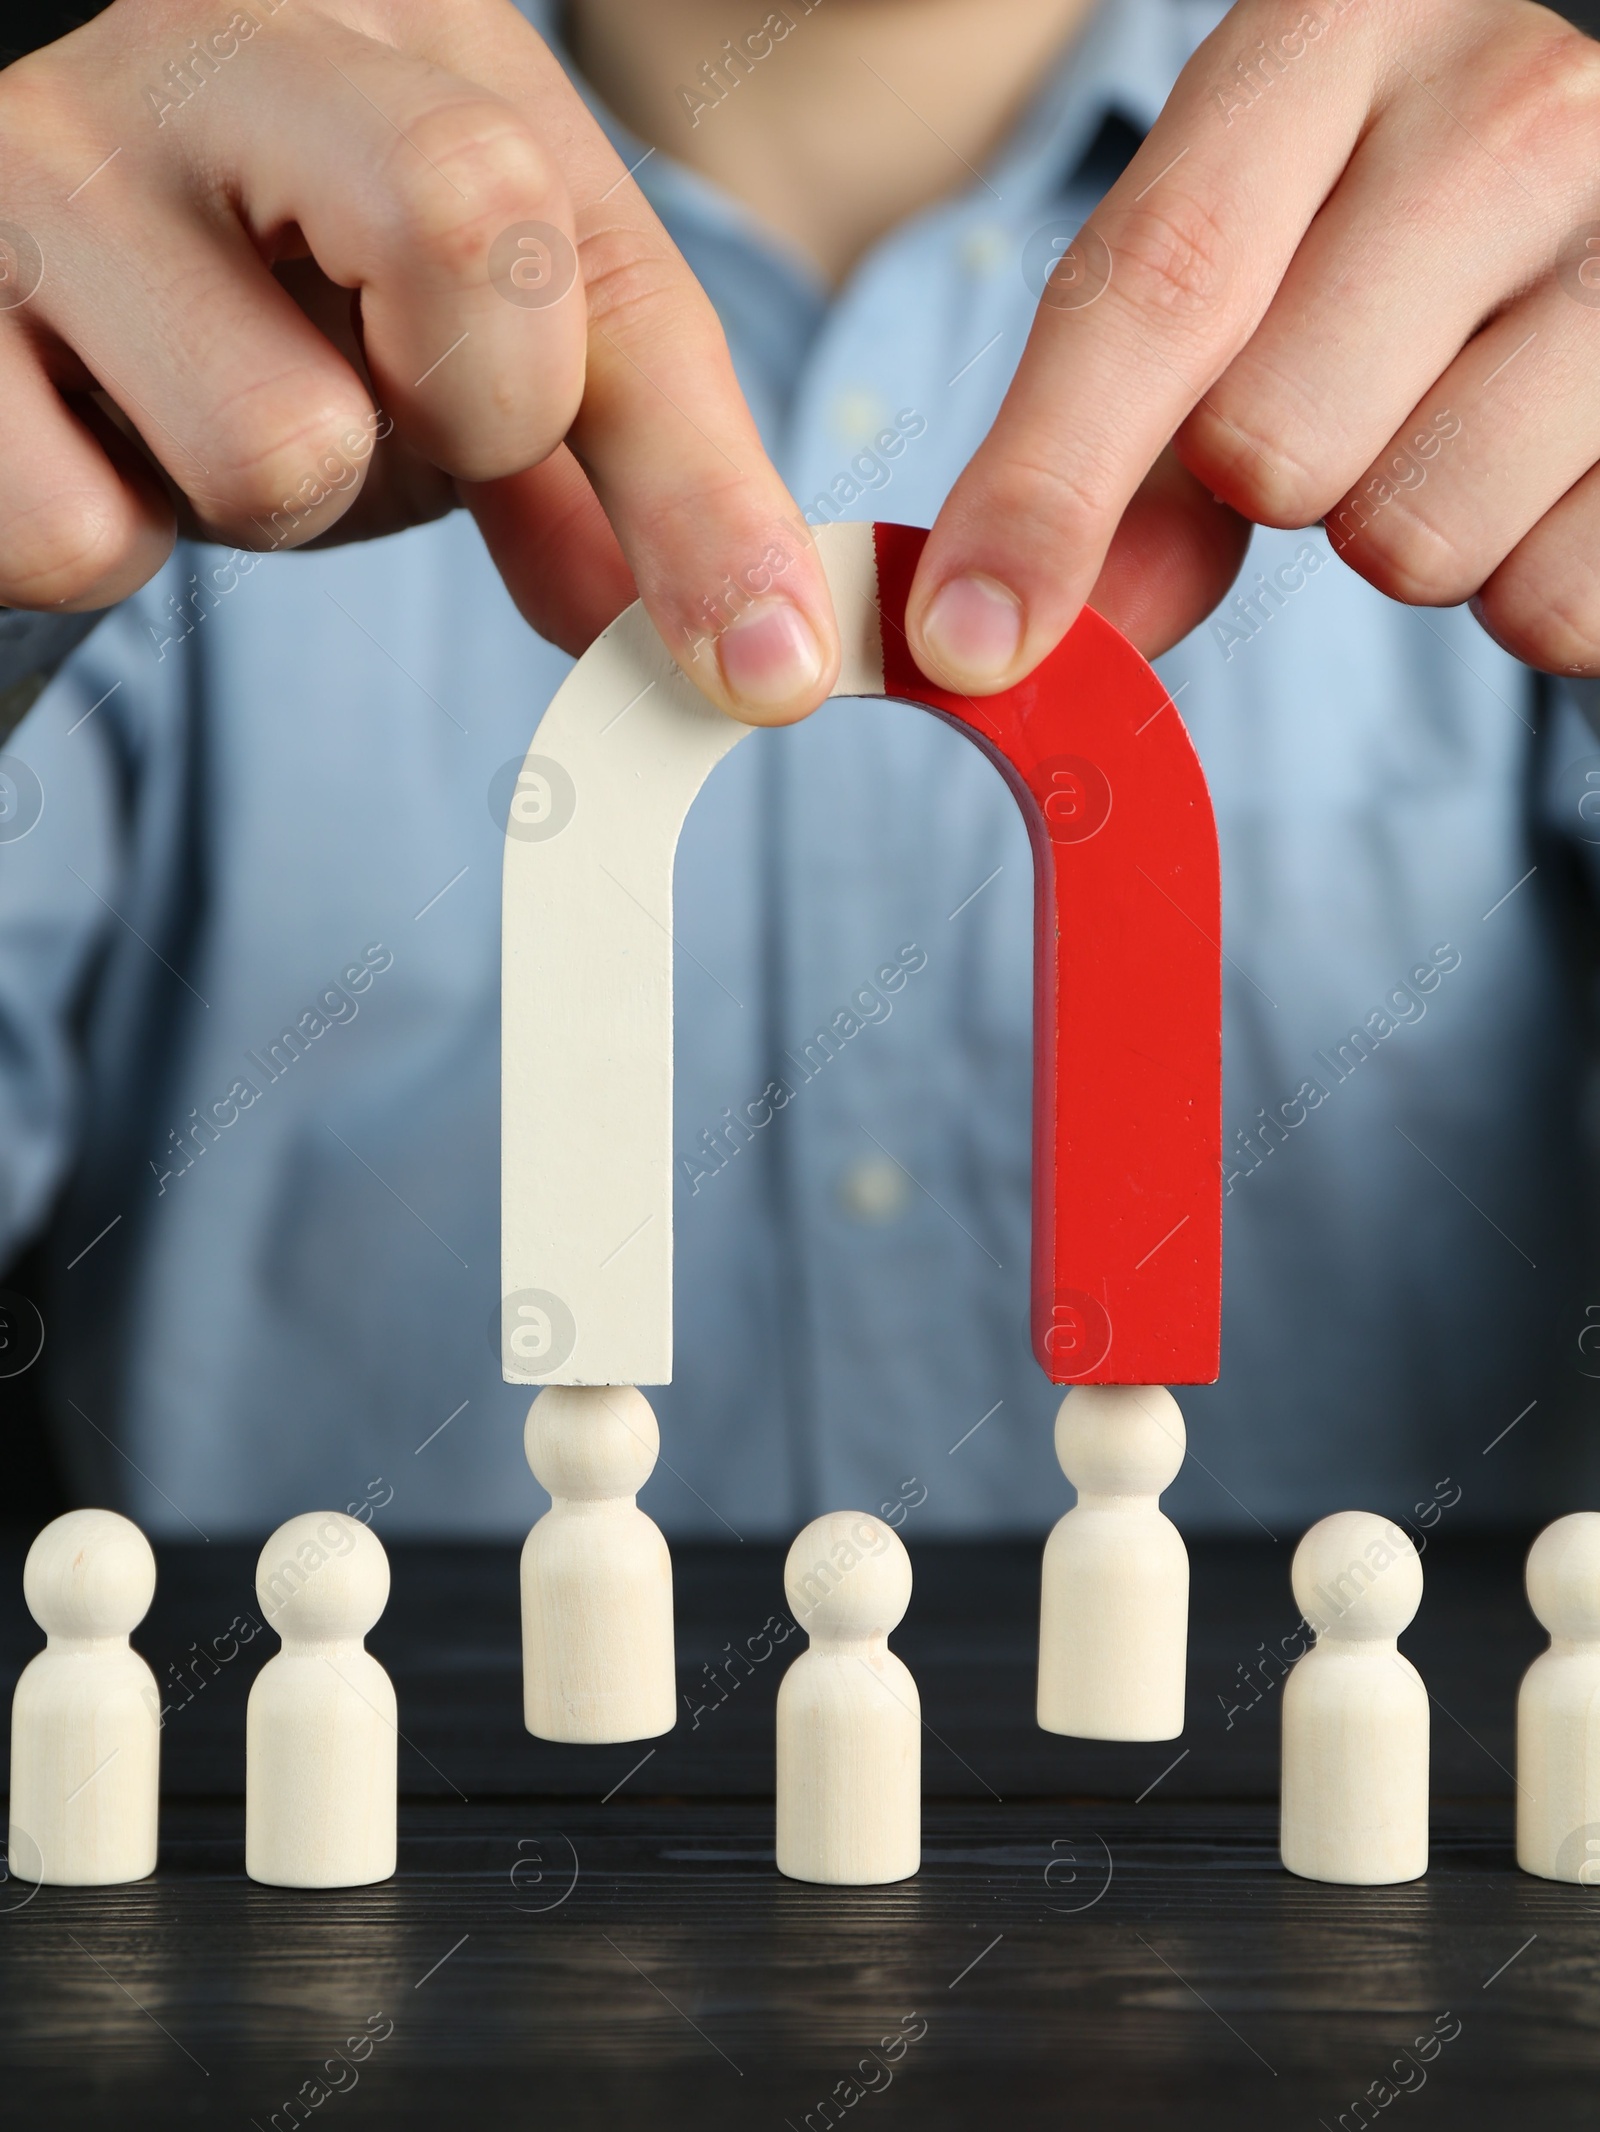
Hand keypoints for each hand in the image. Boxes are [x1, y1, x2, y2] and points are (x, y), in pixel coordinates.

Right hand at [0, 0, 840, 719]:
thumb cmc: (259, 277)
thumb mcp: (450, 326)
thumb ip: (599, 464)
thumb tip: (734, 653)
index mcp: (384, 28)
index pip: (598, 260)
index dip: (704, 489)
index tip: (770, 668)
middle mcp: (211, 42)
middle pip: (466, 231)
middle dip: (471, 419)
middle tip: (387, 412)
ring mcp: (43, 169)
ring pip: (279, 450)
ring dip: (274, 501)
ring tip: (204, 407)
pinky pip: (88, 539)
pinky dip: (110, 535)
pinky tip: (83, 432)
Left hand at [907, 0, 1599, 686]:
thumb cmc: (1384, 246)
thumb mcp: (1235, 283)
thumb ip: (1112, 452)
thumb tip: (1013, 634)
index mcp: (1336, 35)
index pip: (1158, 288)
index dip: (1046, 487)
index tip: (970, 641)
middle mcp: (1509, 103)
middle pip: (1272, 446)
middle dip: (1272, 486)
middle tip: (1348, 403)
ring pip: (1413, 539)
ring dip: (1405, 543)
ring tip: (1459, 427)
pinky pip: (1554, 605)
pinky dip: (1528, 589)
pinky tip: (1551, 477)